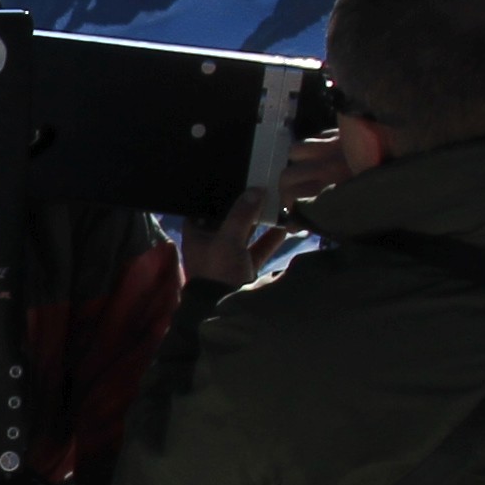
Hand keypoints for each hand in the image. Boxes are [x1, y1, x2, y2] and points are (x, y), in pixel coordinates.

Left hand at [183, 125, 361, 286]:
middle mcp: (210, 240)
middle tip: (265, 182)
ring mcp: (228, 253)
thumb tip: (256, 189)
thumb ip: (241, 214)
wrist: (224, 310)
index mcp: (196, 232)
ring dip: (261, 218)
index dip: (220, 191)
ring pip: (247, 230)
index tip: (238, 175)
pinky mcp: (244, 265)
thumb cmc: (218, 272)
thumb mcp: (227, 240)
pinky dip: (272, 237)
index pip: (206, 204)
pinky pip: (259, 246)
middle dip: (247, 203)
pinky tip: (288, 224)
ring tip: (279, 200)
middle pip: (230, 215)